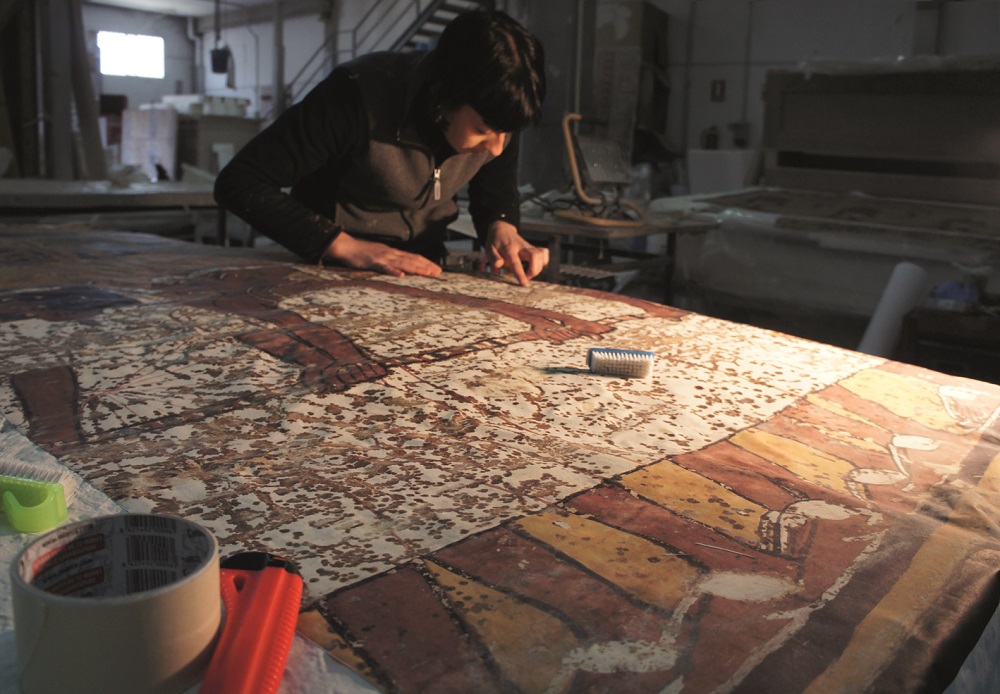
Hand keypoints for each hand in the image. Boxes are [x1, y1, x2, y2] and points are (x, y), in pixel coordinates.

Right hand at [325, 232, 441, 277]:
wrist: (346, 246)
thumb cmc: (361, 253)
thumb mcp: (379, 256)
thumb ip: (390, 261)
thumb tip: (401, 269)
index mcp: (392, 253)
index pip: (413, 257)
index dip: (425, 263)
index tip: (436, 269)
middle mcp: (390, 254)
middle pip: (412, 260)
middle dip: (426, 266)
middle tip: (438, 272)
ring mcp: (382, 257)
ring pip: (402, 263)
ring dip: (416, 268)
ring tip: (427, 273)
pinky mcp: (372, 262)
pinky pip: (384, 268)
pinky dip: (393, 271)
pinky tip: (401, 275)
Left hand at [487, 220, 548, 286]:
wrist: (502, 230)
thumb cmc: (495, 242)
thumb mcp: (489, 249)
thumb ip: (493, 258)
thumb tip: (498, 265)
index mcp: (509, 250)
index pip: (516, 262)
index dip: (521, 273)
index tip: (524, 283)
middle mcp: (521, 247)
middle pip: (535, 256)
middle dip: (534, 270)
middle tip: (527, 277)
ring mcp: (529, 247)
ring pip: (541, 255)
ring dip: (539, 268)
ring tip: (529, 273)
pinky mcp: (533, 248)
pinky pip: (544, 253)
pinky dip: (544, 261)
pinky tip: (537, 266)